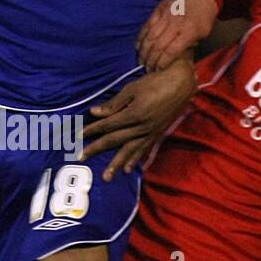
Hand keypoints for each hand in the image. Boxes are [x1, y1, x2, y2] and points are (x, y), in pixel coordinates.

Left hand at [80, 56, 196, 179]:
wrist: (181, 85)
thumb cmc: (155, 83)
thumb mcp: (132, 89)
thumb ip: (114, 103)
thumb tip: (95, 113)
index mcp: (133, 114)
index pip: (107, 125)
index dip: (92, 130)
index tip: (78, 135)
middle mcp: (141, 127)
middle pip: (114, 140)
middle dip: (96, 149)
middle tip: (81, 157)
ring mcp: (150, 133)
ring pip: (129, 151)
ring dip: (116, 164)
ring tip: (106, 177)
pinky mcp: (156, 135)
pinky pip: (143, 150)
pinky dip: (135, 161)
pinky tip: (127, 169)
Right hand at [138, 0, 216, 70]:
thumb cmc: (203, 17)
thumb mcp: (203, 33)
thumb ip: (190, 45)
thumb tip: (176, 56)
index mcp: (189, 30)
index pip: (171, 50)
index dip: (162, 62)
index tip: (158, 70)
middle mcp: (175, 22)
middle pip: (158, 45)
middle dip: (151, 60)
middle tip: (147, 69)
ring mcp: (165, 15)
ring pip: (150, 36)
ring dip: (144, 51)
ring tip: (141, 61)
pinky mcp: (158, 9)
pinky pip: (146, 25)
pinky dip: (141, 37)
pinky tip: (138, 47)